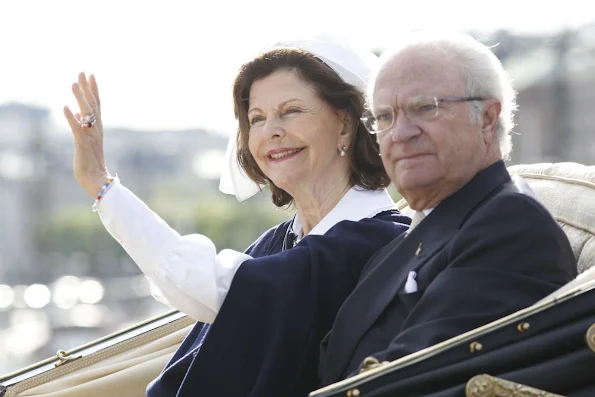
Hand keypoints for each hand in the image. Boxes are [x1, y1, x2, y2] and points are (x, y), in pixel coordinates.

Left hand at [64, 72, 110, 198]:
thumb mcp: (85, 139)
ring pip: (86, 113)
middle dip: (87, 88)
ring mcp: (91, 135)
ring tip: (73, 84)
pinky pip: (77, 128)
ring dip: (80, 98)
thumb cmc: (90, 161)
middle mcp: (97, 129)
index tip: (90, 75)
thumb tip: (76, 111)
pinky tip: (66, 108)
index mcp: (98, 128)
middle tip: (83, 72)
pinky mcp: (83, 143)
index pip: (96, 104)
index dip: (93, 89)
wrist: (95, 178)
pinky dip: (71, 118)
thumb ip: (82, 124)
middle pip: (93, 104)